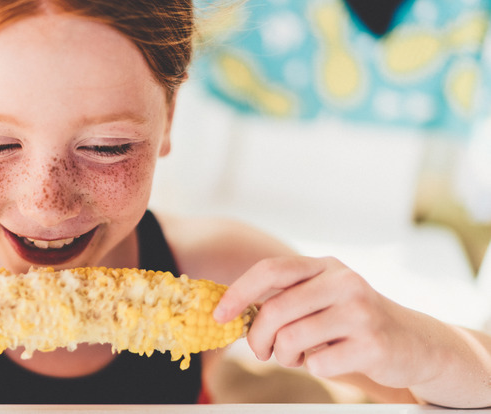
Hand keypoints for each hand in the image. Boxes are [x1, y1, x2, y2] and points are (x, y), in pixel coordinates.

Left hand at [213, 256, 440, 389]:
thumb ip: (285, 298)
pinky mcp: (373, 344)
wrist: (417, 342)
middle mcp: (343, 282)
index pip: (270, 271)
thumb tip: (230, 311)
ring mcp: (360, 312)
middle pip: (274, 310)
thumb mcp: (323, 297)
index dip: (238, 292)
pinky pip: (318, 363)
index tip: (218, 314)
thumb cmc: (354, 322)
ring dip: (285, 357)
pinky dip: (316, 368)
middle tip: (261, 351)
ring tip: (299, 357)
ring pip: (291, 339)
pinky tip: (333, 361)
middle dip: (258, 337)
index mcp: (325, 266)